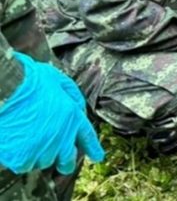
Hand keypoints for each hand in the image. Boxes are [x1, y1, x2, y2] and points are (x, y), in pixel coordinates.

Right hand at [0, 53, 104, 174]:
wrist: (7, 89)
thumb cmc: (30, 80)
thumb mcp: (61, 82)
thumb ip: (72, 98)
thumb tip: (78, 110)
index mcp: (72, 115)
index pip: (87, 136)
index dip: (93, 148)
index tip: (98, 156)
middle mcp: (61, 135)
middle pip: (68, 159)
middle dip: (66, 161)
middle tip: (61, 160)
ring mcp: (42, 148)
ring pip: (45, 162)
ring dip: (39, 155)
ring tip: (30, 140)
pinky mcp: (23, 158)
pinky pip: (25, 166)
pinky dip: (21, 159)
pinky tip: (18, 146)